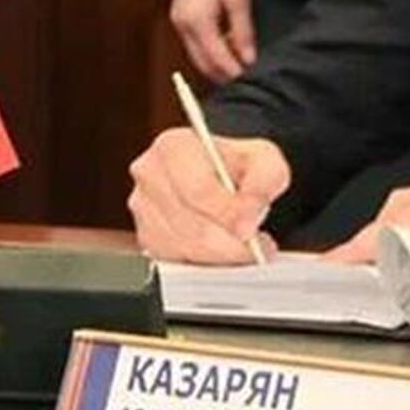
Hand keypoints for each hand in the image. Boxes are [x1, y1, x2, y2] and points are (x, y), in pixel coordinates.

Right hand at [128, 124, 287, 263]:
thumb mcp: (263, 159)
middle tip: (257, 247)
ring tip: (243, 246)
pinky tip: (221, 250)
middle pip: (193, 227)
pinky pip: (179, 262)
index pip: (198, 190)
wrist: (220, 175)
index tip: (253, 228)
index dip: (229, 215)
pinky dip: (205, 263)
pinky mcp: (147, 237)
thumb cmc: (234, 165)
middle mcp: (150, 174)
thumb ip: (265, 178)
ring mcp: (144, 208)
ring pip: (187, 249)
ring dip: (221, 256)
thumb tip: (248, 214)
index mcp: (173, 147)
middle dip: (231, 244)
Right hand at [170, 0, 256, 82]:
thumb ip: (242, 30)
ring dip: (218, 65)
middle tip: (251, 80)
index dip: (235, 73)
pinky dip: (212, 52)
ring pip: (198, 56)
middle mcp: (182, 23)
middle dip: (225, 75)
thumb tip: (248, 58)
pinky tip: (230, 51)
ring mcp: (179, 19)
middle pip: (203, 63)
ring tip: (243, 68)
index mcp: (196, 20)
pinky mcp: (182, 15)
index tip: (254, 81)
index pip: (216, 59)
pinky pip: (195, 43)